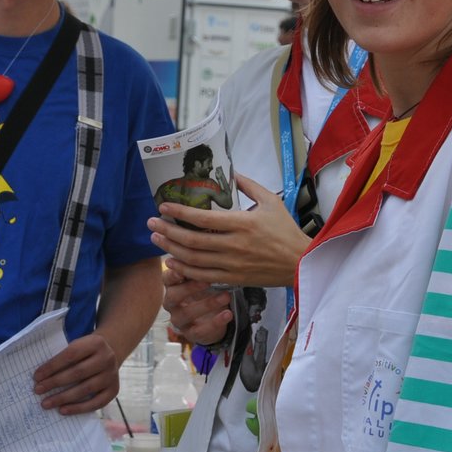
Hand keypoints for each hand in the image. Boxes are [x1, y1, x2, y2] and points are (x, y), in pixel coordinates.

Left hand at [33, 332, 117, 415]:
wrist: (110, 354)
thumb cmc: (86, 352)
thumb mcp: (78, 346)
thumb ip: (63, 357)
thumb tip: (41, 377)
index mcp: (96, 343)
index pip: (71, 355)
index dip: (52, 366)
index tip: (36, 376)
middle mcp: (107, 358)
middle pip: (78, 373)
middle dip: (55, 382)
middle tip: (38, 390)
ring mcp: (112, 375)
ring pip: (85, 389)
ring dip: (63, 397)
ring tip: (46, 403)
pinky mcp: (114, 390)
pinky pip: (95, 403)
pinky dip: (78, 408)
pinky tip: (63, 410)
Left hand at [148, 173, 309, 287]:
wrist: (300, 263)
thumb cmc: (286, 231)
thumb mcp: (271, 201)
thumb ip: (249, 186)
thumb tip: (231, 172)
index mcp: (242, 224)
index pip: (203, 219)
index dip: (180, 212)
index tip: (163, 206)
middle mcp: (234, 246)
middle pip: (192, 240)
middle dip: (167, 231)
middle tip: (151, 223)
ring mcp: (232, 265)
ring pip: (193, 259)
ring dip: (171, 249)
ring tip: (156, 239)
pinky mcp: (233, 279)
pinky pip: (202, 276)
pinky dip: (184, 269)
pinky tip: (171, 261)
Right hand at [162, 264, 231, 345]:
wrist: (210, 318)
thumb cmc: (204, 291)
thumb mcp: (200, 277)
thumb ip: (199, 265)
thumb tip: (206, 243)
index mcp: (172, 286)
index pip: (167, 278)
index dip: (173, 274)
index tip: (184, 269)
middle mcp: (172, 303)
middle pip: (173, 296)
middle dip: (189, 288)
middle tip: (208, 281)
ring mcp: (180, 319)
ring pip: (186, 314)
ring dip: (206, 304)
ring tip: (226, 296)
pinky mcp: (191, 333)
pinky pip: (200, 330)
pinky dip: (215, 322)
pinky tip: (228, 314)